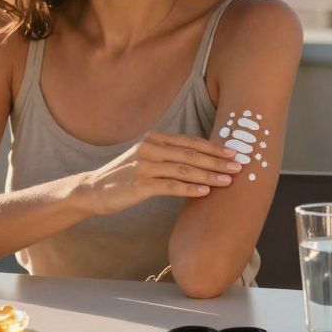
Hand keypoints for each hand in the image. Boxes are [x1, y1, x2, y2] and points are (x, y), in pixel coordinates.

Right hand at [73, 131, 242, 216]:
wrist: (92, 190)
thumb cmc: (123, 177)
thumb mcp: (145, 158)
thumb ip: (168, 155)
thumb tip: (201, 159)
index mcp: (154, 139)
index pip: (190, 142)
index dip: (214, 147)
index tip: (235, 153)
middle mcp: (150, 148)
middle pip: (191, 154)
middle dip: (218, 160)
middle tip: (239, 166)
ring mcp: (144, 166)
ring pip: (184, 170)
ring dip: (209, 175)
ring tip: (228, 181)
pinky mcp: (139, 185)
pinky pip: (170, 186)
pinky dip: (190, 188)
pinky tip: (205, 192)